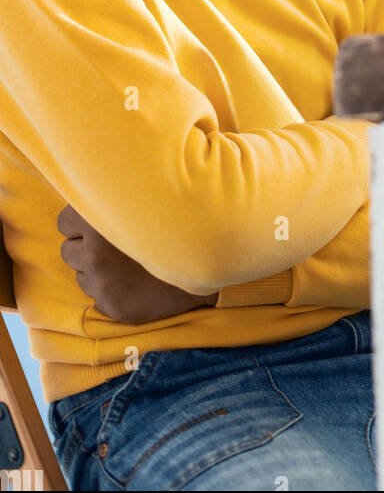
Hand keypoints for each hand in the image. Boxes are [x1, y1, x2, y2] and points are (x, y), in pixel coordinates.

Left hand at [57, 205, 217, 323]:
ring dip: (98, 271)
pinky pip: (98, 296)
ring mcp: (102, 279)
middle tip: (116, 246)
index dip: (82, 224)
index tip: (103, 225)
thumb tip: (87, 189)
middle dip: (86, 249)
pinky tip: (135, 282)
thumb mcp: (144, 198)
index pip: (65, 221)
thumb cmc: (175, 220)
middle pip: (69, 250)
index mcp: (98, 217)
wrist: (208, 259)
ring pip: (82, 275)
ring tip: (130, 264)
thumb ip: (112, 197)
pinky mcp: (110, 303)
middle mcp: (94, 248)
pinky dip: (111, 290)